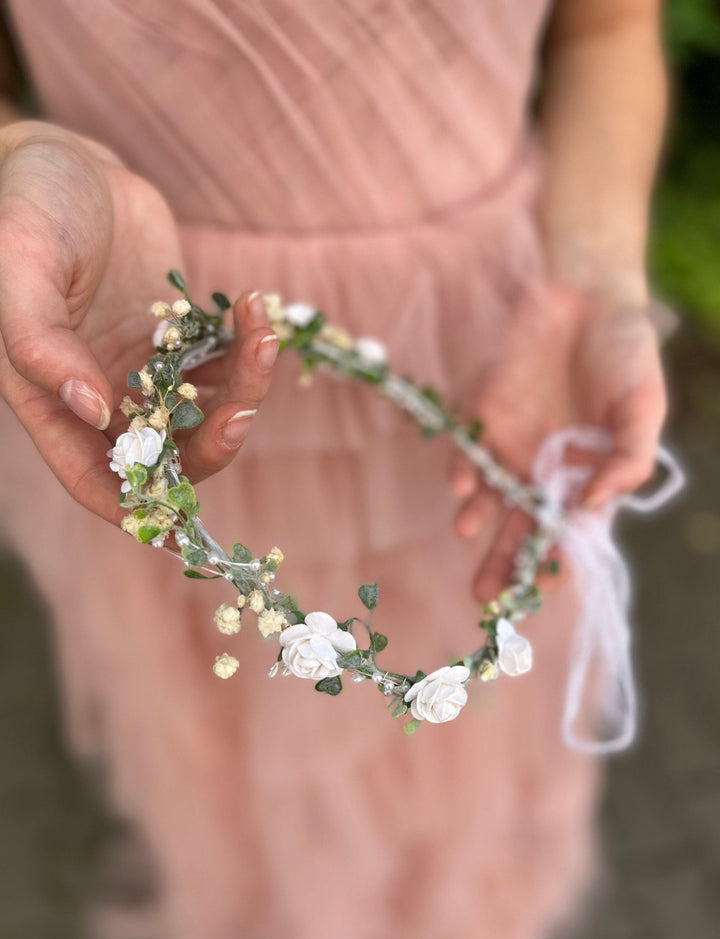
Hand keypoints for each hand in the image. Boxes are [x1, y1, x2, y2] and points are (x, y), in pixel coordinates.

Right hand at [0, 122, 277, 523]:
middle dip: (215, 437)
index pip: (96, 481)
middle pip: (169, 452)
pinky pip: (224, 361)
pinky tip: (255, 306)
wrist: (66, 160)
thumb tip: (90, 409)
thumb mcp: (19, 266)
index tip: (187, 521)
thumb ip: (39, 340)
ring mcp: (146, 366)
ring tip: (261, 325)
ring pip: (207, 408)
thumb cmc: (25, 207)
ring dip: (245, 383)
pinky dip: (248, 346)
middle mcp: (103, 394)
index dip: (138, 509)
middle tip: (247, 402)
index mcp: (53, 399)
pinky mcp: (179, 335)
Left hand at [449, 284, 666, 601]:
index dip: (554, 562)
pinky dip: (462, 470)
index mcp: (587, 476)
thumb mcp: (643, 408)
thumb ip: (628, 461)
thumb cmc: (624, 352)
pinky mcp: (485, 418)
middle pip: (520, 528)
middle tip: (484, 597)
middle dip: (502, 563)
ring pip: (488, 498)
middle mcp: (545, 470)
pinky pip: (468, 453)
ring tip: (470, 530)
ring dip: (476, 517)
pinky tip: (462, 483)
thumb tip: (594, 507)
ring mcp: (512, 445)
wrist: (586, 297)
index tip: (542, 587)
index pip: (567, 533)